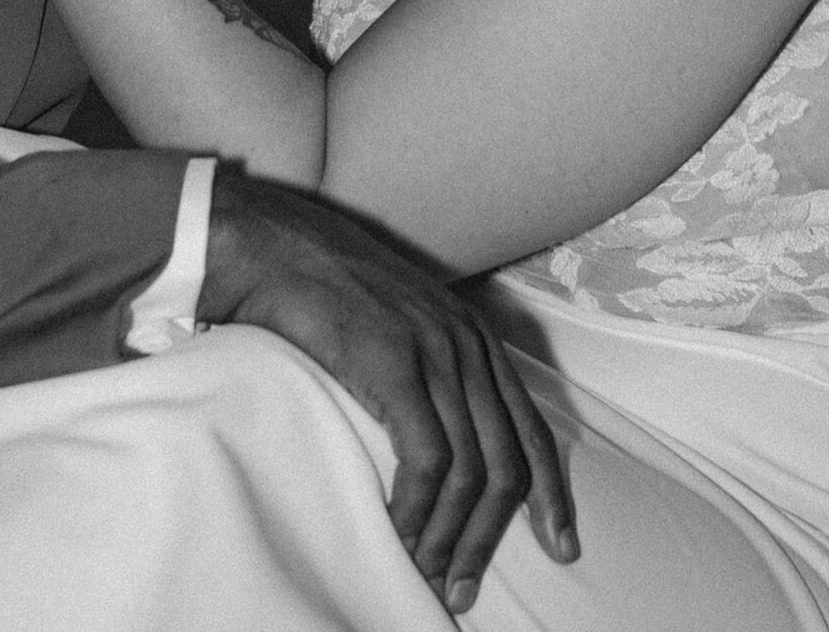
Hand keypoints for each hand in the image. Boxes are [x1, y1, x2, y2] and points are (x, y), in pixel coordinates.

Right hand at [202, 169, 577, 610]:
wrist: (267, 242)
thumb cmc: (318, 287)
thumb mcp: (395, 322)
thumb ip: (426, 366)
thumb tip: (434, 432)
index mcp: (474, 337)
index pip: (534, 429)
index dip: (553, 494)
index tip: (561, 546)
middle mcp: (466, 344)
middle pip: (509, 462)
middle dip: (494, 535)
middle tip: (466, 586)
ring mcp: (434, 352)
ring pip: (472, 470)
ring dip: (452, 536)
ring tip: (430, 575)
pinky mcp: (394, 363)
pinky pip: (427, 459)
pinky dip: (418, 509)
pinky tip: (398, 534)